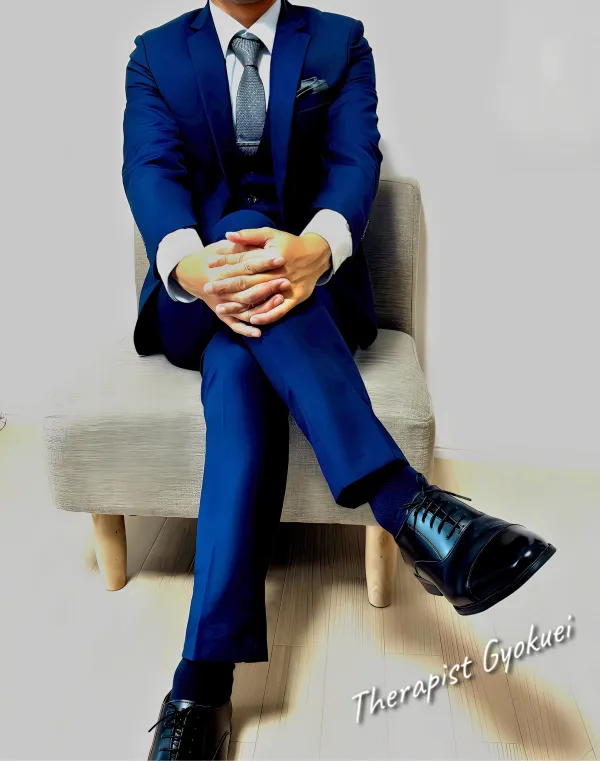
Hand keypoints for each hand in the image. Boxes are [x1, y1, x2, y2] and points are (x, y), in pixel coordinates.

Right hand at [174, 240, 288, 336]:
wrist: (189, 273)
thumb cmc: (210, 257)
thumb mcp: (220, 246)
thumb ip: (233, 244)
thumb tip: (233, 235)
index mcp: (222, 270)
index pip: (245, 265)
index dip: (263, 262)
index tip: (279, 258)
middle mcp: (222, 289)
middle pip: (247, 288)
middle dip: (268, 285)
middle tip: (286, 281)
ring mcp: (223, 303)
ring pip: (244, 308)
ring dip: (263, 306)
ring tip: (280, 300)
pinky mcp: (223, 315)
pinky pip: (235, 325)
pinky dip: (246, 330)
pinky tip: (259, 332)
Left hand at [205, 228, 330, 325]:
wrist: (317, 255)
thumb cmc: (290, 244)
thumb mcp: (271, 234)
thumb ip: (249, 235)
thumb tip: (228, 236)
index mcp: (270, 256)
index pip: (243, 260)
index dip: (225, 263)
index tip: (209, 264)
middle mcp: (277, 273)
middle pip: (247, 281)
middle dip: (225, 286)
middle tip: (207, 289)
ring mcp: (286, 287)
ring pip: (259, 298)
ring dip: (239, 305)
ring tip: (221, 309)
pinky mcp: (295, 298)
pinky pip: (280, 311)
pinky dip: (266, 316)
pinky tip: (251, 321)